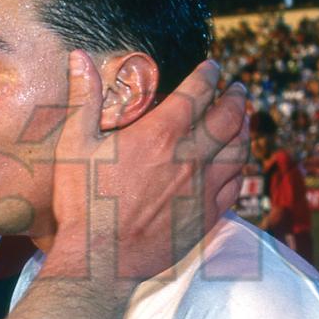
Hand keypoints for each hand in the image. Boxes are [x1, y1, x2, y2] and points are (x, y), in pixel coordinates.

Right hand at [46, 53, 245, 281]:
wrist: (100, 260)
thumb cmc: (84, 202)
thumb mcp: (75, 144)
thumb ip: (84, 98)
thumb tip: (78, 58)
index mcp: (160, 133)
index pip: (198, 91)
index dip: (209, 74)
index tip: (212, 67)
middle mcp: (190, 157)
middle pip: (228, 116)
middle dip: (236, 96)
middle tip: (236, 88)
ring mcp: (203, 188)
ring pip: (240, 150)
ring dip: (244, 129)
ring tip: (243, 120)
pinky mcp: (208, 215)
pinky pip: (236, 185)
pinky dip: (241, 167)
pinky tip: (237, 163)